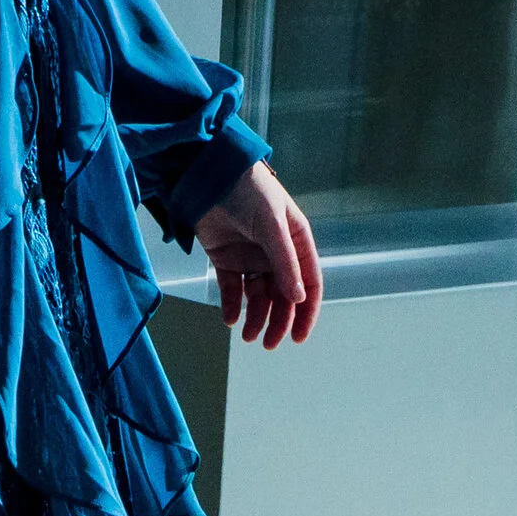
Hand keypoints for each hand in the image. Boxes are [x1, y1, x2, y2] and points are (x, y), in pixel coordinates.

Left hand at [194, 162, 321, 348]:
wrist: (207, 173)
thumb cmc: (248, 189)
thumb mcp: (272, 224)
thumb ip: (284, 262)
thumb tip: (298, 297)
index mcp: (297, 242)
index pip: (309, 283)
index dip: (306, 312)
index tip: (299, 337)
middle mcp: (276, 253)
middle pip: (282, 297)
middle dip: (277, 321)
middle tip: (268, 343)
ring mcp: (251, 257)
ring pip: (258, 297)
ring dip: (255, 318)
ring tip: (247, 335)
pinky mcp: (225, 259)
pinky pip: (232, 289)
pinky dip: (232, 306)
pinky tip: (230, 320)